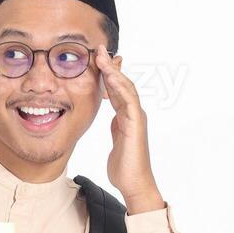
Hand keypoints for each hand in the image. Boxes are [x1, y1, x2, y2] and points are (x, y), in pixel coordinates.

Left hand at [95, 45, 164, 214]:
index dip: (108, 74)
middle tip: (99, 49)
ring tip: (102, 57)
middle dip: (110, 66)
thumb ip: (115, 127)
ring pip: (126, 88)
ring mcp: (136, 117)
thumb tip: (112, 118)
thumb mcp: (116, 140)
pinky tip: (111, 77)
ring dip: (114, 71)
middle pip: (122, 83)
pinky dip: (120, 87)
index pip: (117, 89)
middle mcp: (133, 113)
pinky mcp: (136, 124)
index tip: (97, 59)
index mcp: (126, 116)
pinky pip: (129, 100)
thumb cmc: (124, 166)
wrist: (134, 183)